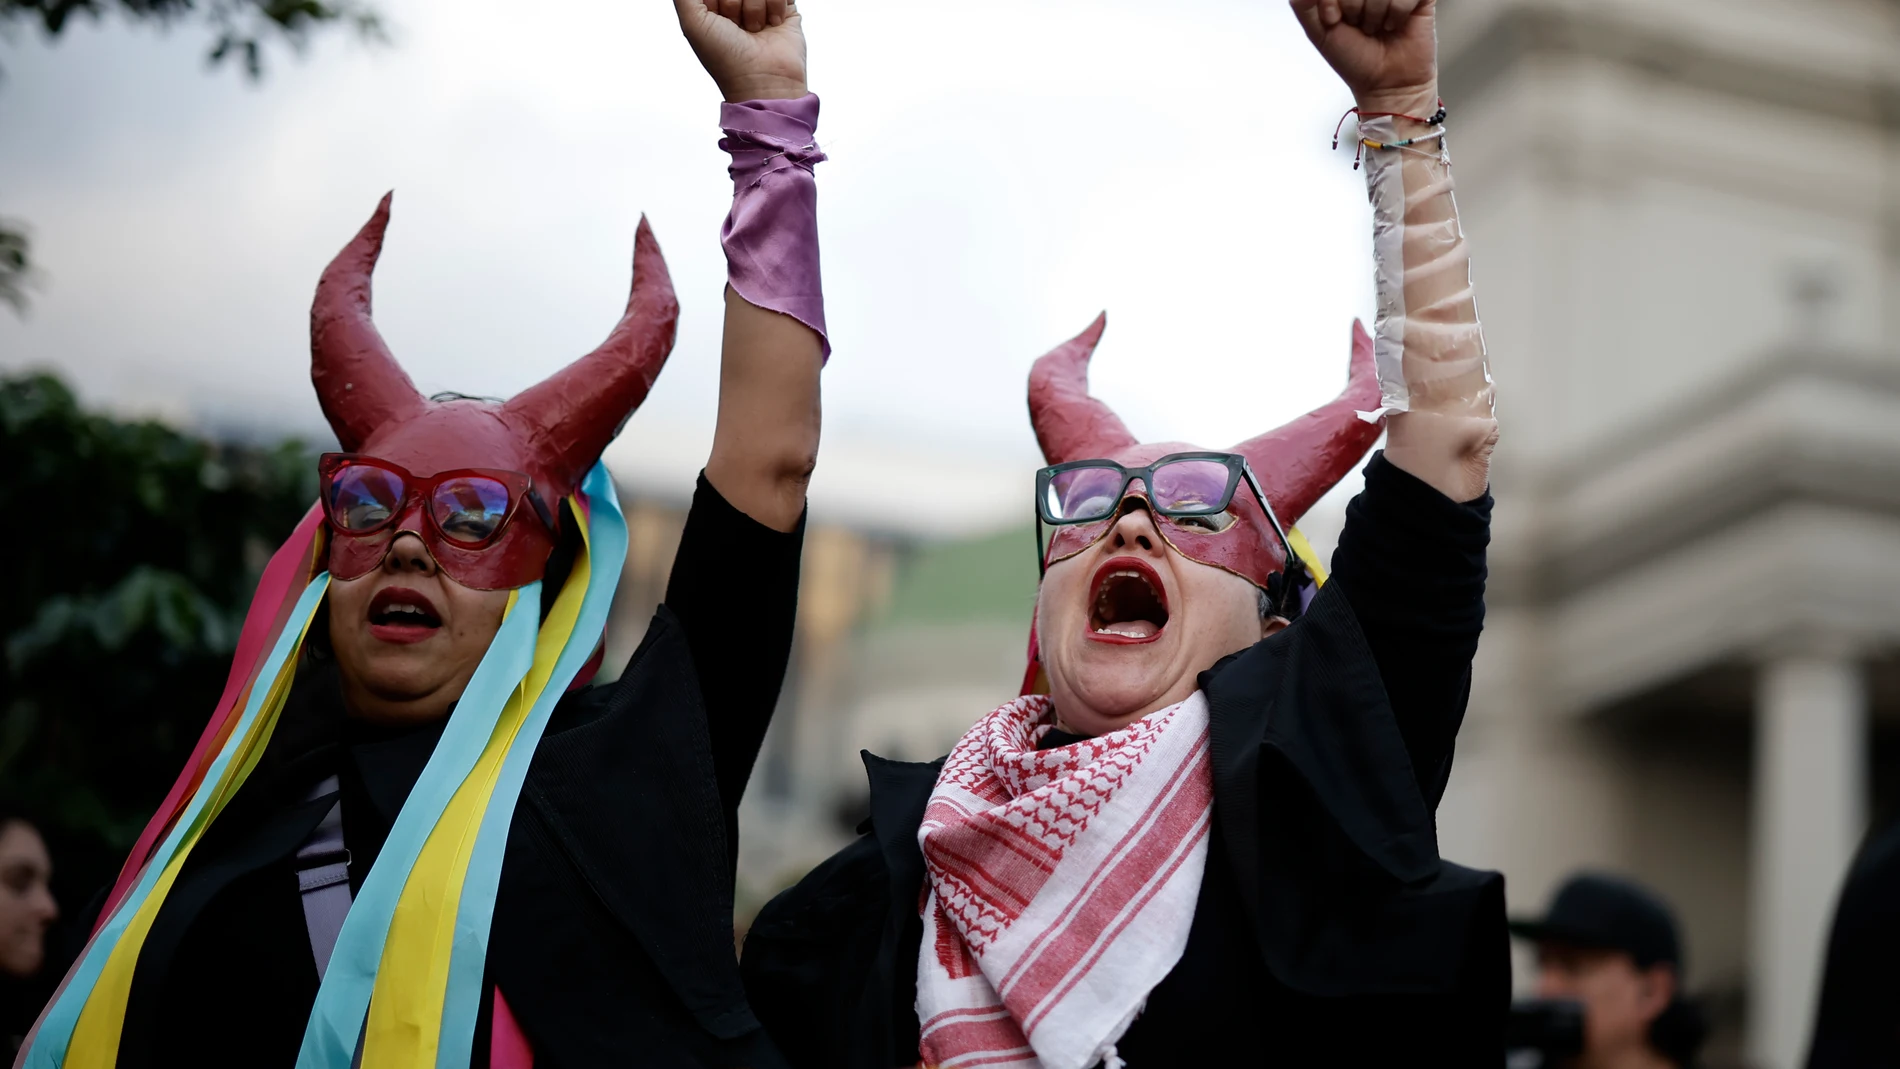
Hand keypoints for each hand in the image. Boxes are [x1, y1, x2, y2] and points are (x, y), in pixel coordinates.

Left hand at [674, 0, 807, 102]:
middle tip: (735, 24)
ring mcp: (761, 4)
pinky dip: (775, 4)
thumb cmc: (727, 60)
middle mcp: (737, 3)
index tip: (718, 16)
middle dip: (733, 1)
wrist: (762, 80)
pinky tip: (772, 24)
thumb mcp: (692, 22)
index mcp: (712, 6)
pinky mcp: (785, 8)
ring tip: (755, 29)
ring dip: (754, 5)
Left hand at [1290, 0, 1437, 116]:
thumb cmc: (1355, 59)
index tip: (1333, 19)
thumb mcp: (1319, 32)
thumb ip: (1303, 4)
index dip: (1332, 1)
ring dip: (1375, 13)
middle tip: (1359, 26)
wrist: (1386, 85)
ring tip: (1377, 27)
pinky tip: (1395, 25)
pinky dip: (1397, 13)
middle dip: (1353, 6)